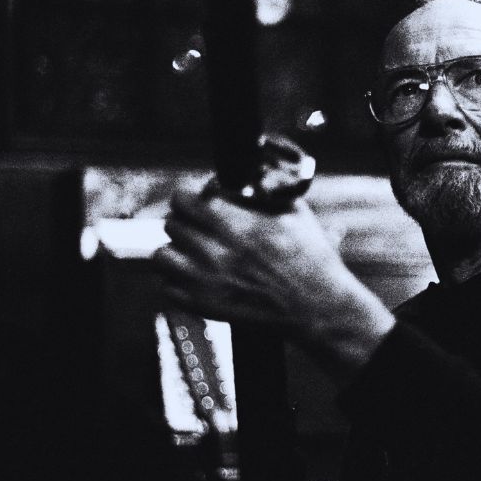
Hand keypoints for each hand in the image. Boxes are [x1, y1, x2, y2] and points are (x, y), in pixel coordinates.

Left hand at [153, 168, 394, 380]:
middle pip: (171, 224)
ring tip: (197, 252)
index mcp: (235, 224)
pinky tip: (199, 277)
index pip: (184, 198)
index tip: (203, 202)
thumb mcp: (293, 209)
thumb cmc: (310, 256)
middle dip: (186, 221)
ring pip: (163, 255)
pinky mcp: (203, 306)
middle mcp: (215, 251)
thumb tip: (239, 175)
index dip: (193, 197)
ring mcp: (206, 281)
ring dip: (178, 251)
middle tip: (202, 227)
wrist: (317, 305)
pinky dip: (179, 281)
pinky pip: (167, 287)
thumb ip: (261, 188)